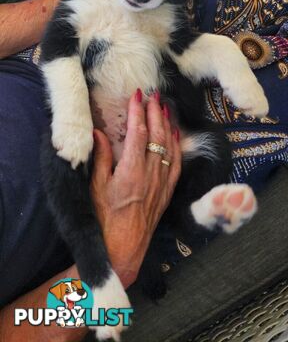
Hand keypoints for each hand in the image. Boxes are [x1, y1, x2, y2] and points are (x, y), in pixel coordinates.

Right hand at [90, 89, 180, 286]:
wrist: (123, 247)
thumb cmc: (105, 219)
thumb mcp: (96, 187)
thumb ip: (101, 157)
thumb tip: (99, 133)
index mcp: (131, 170)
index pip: (138, 132)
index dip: (138, 111)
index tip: (136, 95)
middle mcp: (150, 173)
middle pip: (157, 135)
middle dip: (155, 111)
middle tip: (153, 94)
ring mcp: (161, 182)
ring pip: (169, 146)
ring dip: (167, 124)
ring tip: (165, 106)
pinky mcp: (167, 191)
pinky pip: (176, 163)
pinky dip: (177, 145)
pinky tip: (176, 134)